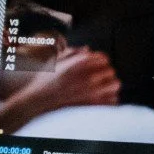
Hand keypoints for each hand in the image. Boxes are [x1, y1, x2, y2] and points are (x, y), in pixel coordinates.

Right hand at [0, 47, 119, 131]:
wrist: (38, 99)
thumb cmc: (45, 79)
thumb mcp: (57, 59)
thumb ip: (73, 52)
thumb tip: (87, 49)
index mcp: (81, 62)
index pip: (104, 58)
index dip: (100, 62)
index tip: (96, 67)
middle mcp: (89, 75)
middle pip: (111, 71)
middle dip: (105, 74)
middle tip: (98, 79)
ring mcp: (91, 90)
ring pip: (115, 84)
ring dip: (110, 85)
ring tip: (103, 88)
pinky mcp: (91, 104)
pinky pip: (112, 100)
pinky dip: (109, 99)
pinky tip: (101, 99)